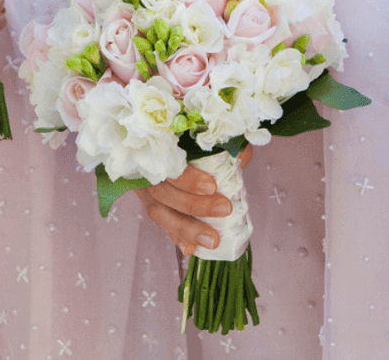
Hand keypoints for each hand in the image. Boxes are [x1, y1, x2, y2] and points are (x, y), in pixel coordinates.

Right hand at [136, 145, 253, 256]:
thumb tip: (242, 155)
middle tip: (224, 209)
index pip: (168, 165)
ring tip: (212, 240)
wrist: (170, 147)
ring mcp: (146, 191)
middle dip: (194, 205)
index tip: (212, 185)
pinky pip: (162, 225)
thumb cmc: (188, 142)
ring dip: (186, 229)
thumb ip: (224, 145)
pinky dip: (176, 237)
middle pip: (163, 193)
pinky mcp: (153, 207)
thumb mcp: (207, 139)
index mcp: (157, 150)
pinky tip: (191, 249)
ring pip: (159, 213)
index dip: (187, 178)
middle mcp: (147, 172)